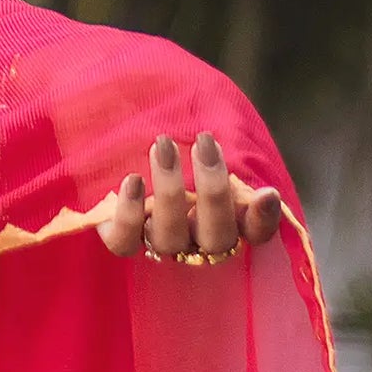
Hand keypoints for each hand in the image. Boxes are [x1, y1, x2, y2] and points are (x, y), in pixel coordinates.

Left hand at [100, 130, 283, 260]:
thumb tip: (228, 128)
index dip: (264, 220)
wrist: (104, 163)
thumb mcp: (194, 146)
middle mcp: (195, 240)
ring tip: (163, 145)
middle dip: (213, 189)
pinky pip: (125, 241)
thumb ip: (213, 147)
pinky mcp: (120, 240)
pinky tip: (133, 180)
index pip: (254, 233)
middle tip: (205, 141)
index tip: (268, 193)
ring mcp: (158, 243)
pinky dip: (130, 213)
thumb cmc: (165, 147)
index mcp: (223, 221)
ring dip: (170, 189)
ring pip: (170, 236)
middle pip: (216, 235)